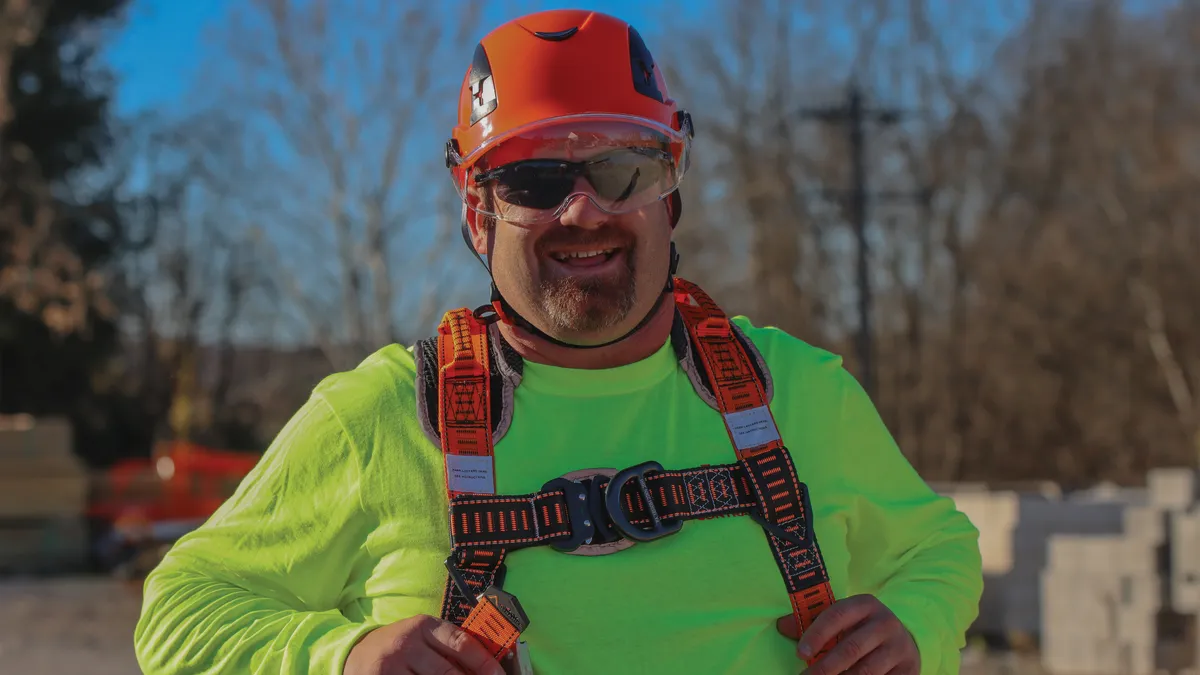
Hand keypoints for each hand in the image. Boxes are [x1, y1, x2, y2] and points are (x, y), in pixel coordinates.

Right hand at [344, 614, 505, 674]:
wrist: (354, 654)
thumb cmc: (399, 646)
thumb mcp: (423, 638)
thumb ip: (449, 648)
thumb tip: (485, 668)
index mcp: (424, 626)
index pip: (461, 643)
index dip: (484, 663)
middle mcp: (407, 643)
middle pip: (448, 672)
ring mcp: (391, 667)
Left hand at [776, 594, 918, 673]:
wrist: (904, 639)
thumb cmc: (861, 628)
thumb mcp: (842, 619)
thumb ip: (813, 621)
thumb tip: (782, 626)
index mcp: (865, 604)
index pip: (836, 616)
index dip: (816, 635)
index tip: (800, 654)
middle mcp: (885, 623)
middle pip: (851, 648)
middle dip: (825, 667)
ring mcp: (899, 647)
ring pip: (867, 671)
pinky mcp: (908, 669)